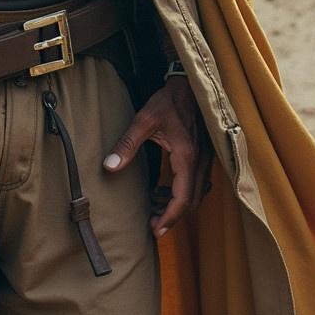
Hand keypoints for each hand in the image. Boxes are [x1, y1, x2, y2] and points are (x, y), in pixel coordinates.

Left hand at [103, 76, 211, 237]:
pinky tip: (165, 189)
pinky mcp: (204, 154)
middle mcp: (200, 161)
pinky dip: (184, 192)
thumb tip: (109, 167)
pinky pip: (198, 182)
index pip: (182, 198)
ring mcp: (205, 158)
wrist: (188, 84)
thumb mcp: (144, 121)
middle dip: (173, 216)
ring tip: (156, 207)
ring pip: (197, 193)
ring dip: (178, 205)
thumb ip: (127, 145)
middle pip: (192, 201)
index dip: (170, 218)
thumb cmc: (168, 101)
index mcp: (186, 156)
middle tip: (153, 224)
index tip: (155, 230)